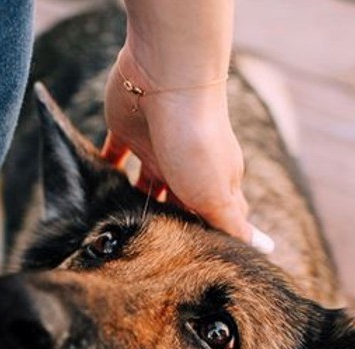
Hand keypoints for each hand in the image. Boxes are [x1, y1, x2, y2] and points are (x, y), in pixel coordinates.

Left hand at [102, 49, 272, 251]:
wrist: (167, 78)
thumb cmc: (196, 141)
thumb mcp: (217, 194)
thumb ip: (231, 223)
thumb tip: (261, 247)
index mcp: (214, 179)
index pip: (216, 214)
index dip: (207, 237)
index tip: (192, 264)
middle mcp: (186, 165)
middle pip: (177, 202)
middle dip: (166, 225)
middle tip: (146, 255)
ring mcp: (157, 147)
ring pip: (145, 184)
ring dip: (134, 203)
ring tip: (118, 232)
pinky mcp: (128, 131)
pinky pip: (113, 155)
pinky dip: (105, 171)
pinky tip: (93, 191)